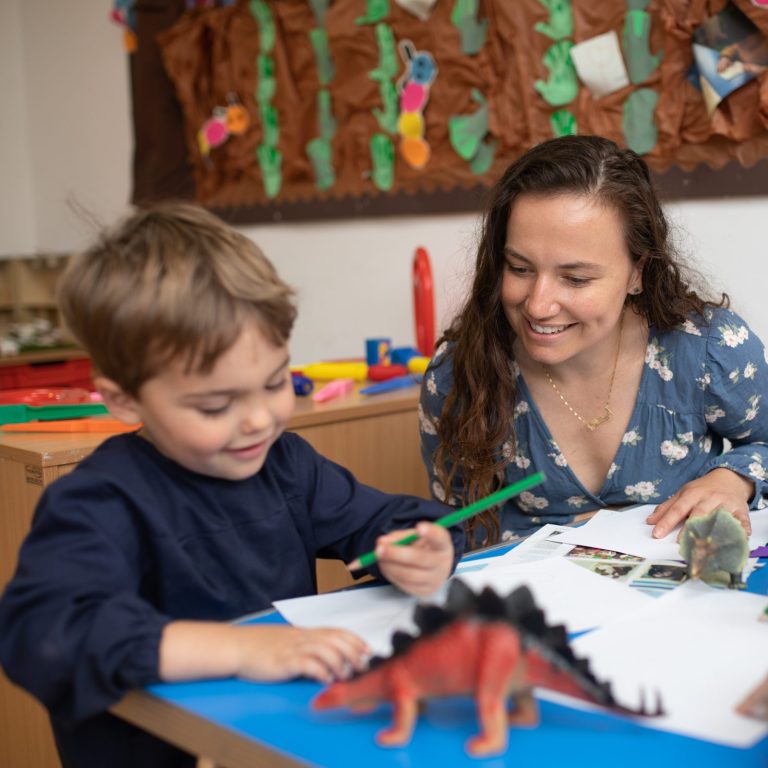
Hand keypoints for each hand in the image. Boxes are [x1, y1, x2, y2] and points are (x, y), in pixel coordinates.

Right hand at [232, 625, 369, 682]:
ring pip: (325, 649)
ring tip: (346, 675)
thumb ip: (307, 646)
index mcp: (306, 632)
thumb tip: (328, 657)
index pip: (337, 631)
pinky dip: (321, 671)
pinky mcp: (284, 661)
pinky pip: (308, 663)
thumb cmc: (262, 646)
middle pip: (335, 639)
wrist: (238, 646)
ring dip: (340, 663)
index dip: (355, 639)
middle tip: (363, 665)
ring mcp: (294, 648)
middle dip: (353, 652)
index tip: (368, 650)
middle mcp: (303, 637)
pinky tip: (326, 678)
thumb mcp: (289, 642)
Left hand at [375, 522, 453, 596]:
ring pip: (408, 574)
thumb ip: (399, 537)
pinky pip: (403, 583)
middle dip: (396, 553)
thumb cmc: (422, 548)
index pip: (440, 538)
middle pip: (420, 559)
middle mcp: (442, 564)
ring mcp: (434, 580)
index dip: (431, 533)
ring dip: (389, 565)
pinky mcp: (423, 591)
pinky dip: (390, 573)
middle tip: (379, 548)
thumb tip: (382, 542)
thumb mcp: (414, 536)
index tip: (420, 527)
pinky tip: (385, 565)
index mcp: (443, 545)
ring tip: (378, 555)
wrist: (432, 568)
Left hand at [645, 468, 752, 539]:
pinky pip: (742, 521)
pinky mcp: (741, 510)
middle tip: (680, 543)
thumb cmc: (702, 490)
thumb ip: (666, 507)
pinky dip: (741, 529)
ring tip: (704, 545)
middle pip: (697, 514)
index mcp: (692, 494)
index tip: (657, 534)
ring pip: (718, 517)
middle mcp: (709, 498)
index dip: (667, 522)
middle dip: (688, 528)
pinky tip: (739, 538)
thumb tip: (649, 521)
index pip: (677, 509)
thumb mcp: (683, 494)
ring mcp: (726, 504)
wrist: (729, 479)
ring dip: (712, 530)